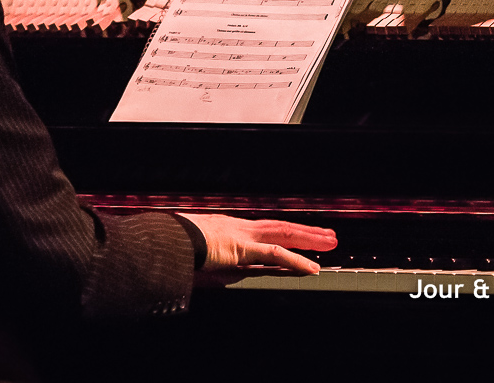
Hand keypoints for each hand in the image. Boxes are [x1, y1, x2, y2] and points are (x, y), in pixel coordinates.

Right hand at [176, 213, 337, 274]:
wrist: (163, 239)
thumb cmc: (172, 244)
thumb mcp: (196, 251)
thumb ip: (209, 258)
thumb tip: (212, 266)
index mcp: (230, 227)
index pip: (266, 228)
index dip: (286, 231)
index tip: (301, 234)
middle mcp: (240, 226)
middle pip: (281, 227)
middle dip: (306, 230)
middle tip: (328, 234)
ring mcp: (242, 235)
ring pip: (284, 235)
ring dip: (309, 239)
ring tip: (329, 243)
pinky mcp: (242, 248)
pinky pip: (275, 255)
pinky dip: (295, 261)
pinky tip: (311, 267)